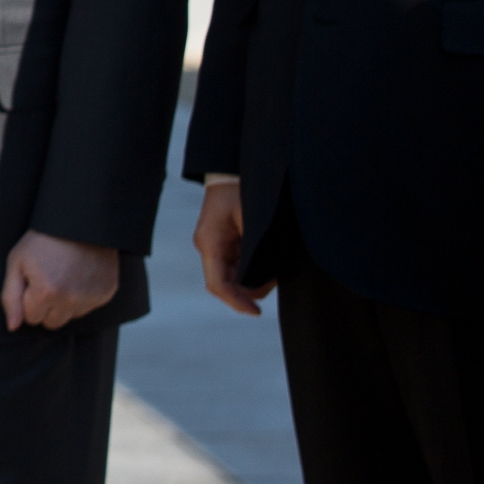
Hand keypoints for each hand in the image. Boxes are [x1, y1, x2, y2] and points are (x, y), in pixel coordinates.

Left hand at [2, 229, 120, 330]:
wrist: (78, 221)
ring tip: (63, 275)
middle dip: (46, 306)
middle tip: (48, 279)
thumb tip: (13, 327)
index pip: (32, 318)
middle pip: (52, 323)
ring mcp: (91, 298)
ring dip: (65, 303)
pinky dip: (82, 296)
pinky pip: (88, 307)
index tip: (33, 280)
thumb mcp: (17, 262)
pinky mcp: (106, 293)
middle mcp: (71, 300)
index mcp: (46, 292)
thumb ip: (10, 297)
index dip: (29, 299)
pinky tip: (79, 275)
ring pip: (70, 316)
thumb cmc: (42, 240)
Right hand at [192, 180, 275, 315]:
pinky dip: (251, 269)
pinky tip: (267, 262)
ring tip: (274, 269)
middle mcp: (208, 247)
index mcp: (211, 243)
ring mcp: (213, 245)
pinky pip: (235, 266)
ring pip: (232, 277)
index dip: (237, 302)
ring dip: (252, 280)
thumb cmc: (241, 190)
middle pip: (226, 284)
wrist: (229, 170)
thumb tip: (263, 279)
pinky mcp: (221, 243)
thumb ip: (255, 251)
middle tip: (275, 281)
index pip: (218, 285)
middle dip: (250, 291)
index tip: (257, 312)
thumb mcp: (252, 220)